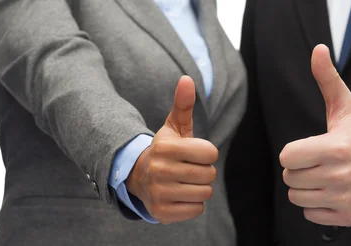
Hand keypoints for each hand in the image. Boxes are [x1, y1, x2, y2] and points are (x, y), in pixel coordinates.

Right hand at [127, 76, 217, 223]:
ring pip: (205, 193)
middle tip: (187, 169)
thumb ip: (183, 105)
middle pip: (209, 175)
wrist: (140, 177)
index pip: (210, 153)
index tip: (193, 154)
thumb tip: (187, 79)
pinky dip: (192, 204)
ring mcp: (159, 193)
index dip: (207, 153)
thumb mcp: (174, 127)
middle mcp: (159, 170)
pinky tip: (179, 196)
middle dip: (204, 172)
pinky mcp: (161, 213)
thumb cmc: (166, 151)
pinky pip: (197, 210)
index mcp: (165, 148)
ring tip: (184, 182)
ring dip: (199, 188)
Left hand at [279, 45, 350, 226]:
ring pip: (297, 197)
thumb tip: (318, 50)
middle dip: (300, 168)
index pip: (287, 157)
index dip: (294, 151)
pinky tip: (331, 190)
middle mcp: (341, 176)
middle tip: (318, 161)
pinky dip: (316, 204)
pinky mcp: (347, 215)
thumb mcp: (344, 105)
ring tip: (324, 175)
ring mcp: (344, 198)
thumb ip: (327, 79)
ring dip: (306, 186)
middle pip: (290, 178)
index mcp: (336, 149)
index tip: (309, 147)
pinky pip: (310, 214)